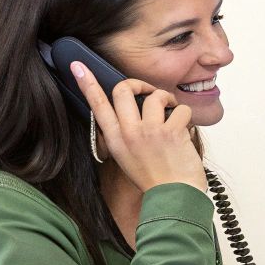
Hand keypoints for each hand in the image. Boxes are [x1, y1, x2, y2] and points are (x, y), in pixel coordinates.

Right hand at [70, 61, 207, 192]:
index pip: (97, 106)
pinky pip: (181, 109)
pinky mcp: (172, 132)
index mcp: (115, 140)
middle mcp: (129, 133)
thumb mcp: (128, 158)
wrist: (174, 198)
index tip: (78, 66)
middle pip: (123, 89)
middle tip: (149, 92)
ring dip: (167, 99)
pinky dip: (186, 116)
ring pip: (155, 95)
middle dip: (139, 84)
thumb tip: (132, 112)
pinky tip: (185, 129)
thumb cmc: (154, 180)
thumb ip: (125, 135)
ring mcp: (151, 131)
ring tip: (172, 112)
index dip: (87, 83)